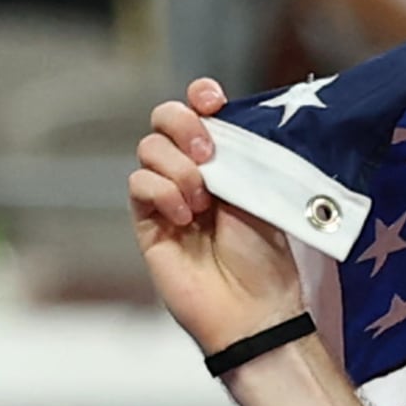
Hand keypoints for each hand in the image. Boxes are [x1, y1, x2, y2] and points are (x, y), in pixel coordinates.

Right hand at [129, 79, 304, 358]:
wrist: (252, 309)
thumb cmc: (266, 258)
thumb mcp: (262, 194)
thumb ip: (240, 154)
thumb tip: (219, 120)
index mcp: (224, 161)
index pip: (200, 110)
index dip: (200, 96)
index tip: (213, 101)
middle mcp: (192, 173)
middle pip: (164, 119)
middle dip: (183, 125)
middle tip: (207, 154)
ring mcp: (167, 196)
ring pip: (149, 148)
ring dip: (177, 168)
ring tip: (203, 202)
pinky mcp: (148, 222)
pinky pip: (139, 184)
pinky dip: (162, 192)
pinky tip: (184, 218)